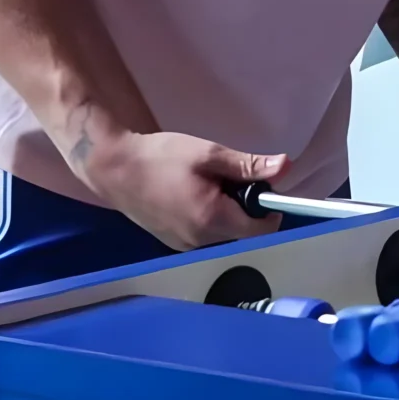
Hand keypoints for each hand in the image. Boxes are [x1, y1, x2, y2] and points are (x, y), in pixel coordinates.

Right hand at [77, 130, 286, 250]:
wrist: (112, 168)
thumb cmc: (160, 157)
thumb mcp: (208, 155)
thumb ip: (248, 166)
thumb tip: (286, 168)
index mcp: (214, 221)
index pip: (263, 229)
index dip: (268, 209)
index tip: (260, 187)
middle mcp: (201, 241)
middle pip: (244, 232)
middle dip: (245, 208)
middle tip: (226, 180)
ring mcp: (185, 245)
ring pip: (224, 233)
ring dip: (226, 213)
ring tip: (204, 186)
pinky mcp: (173, 242)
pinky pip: (205, 234)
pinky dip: (208, 218)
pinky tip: (189, 196)